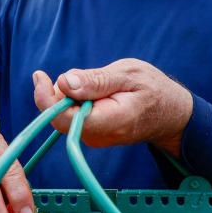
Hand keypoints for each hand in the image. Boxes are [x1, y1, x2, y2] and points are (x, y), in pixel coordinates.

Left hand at [32, 58, 193, 155]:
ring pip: (66, 114)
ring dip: (70, 94)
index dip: (46, 98)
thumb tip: (64, 82)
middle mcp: (98, 136)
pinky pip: (74, 116)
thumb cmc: (154, 90)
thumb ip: (96, 80)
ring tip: (97, 83)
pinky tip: (96, 92)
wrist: (171, 114)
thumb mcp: (129, 74)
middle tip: (79, 75)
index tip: (40, 76)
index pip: (64, 118)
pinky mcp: (93, 134)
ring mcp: (94, 138)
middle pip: (60, 116)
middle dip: (59, 91)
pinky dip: (77, 100)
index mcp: (109, 122)